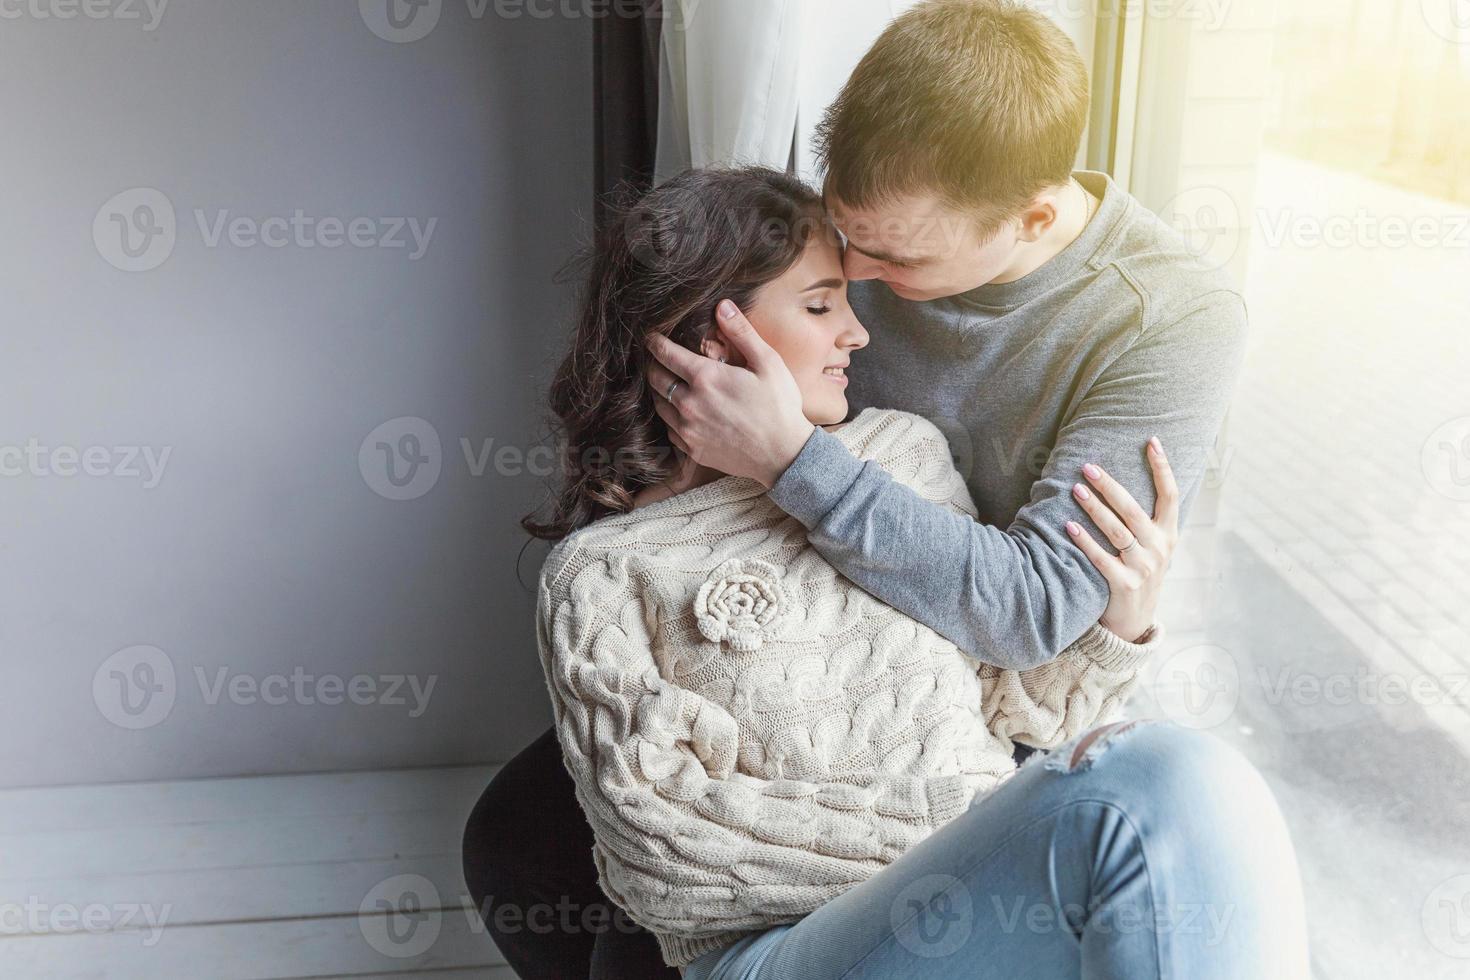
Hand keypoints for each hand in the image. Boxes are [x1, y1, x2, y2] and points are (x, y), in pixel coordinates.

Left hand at [645, 300, 814, 487]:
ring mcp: (688, 429)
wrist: (784, 455)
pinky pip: (669, 429)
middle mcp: (689, 403)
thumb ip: (742, 333)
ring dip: (659, 391)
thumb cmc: (779, 406)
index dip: (654, 342)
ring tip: (667, 383)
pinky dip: (671, 417)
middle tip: (657, 358)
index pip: (665, 354)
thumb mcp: (768, 362)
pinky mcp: (692, 449)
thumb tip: (722, 306)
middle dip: (652, 364)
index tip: (650, 336)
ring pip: (658, 404)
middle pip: (655, 378)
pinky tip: (682, 412)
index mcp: (706, 378)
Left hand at [1064, 438, 1179, 642]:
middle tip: (1088, 467)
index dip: (1163, 468)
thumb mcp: (1152, 547)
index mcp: (1169, 534)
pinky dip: (1084, 541)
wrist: (1135, 620)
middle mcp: (1159, 548)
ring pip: (1117, 531)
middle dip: (1110, 486)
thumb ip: (1144, 520)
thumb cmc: (1138, 572)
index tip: (1152, 441)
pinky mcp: (1124, 584)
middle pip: (1134, 510)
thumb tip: (1121, 479)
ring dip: (1094, 508)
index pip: (1170, 495)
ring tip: (1075, 489)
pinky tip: (1068, 526)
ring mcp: (1143, 567)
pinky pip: (1101, 558)